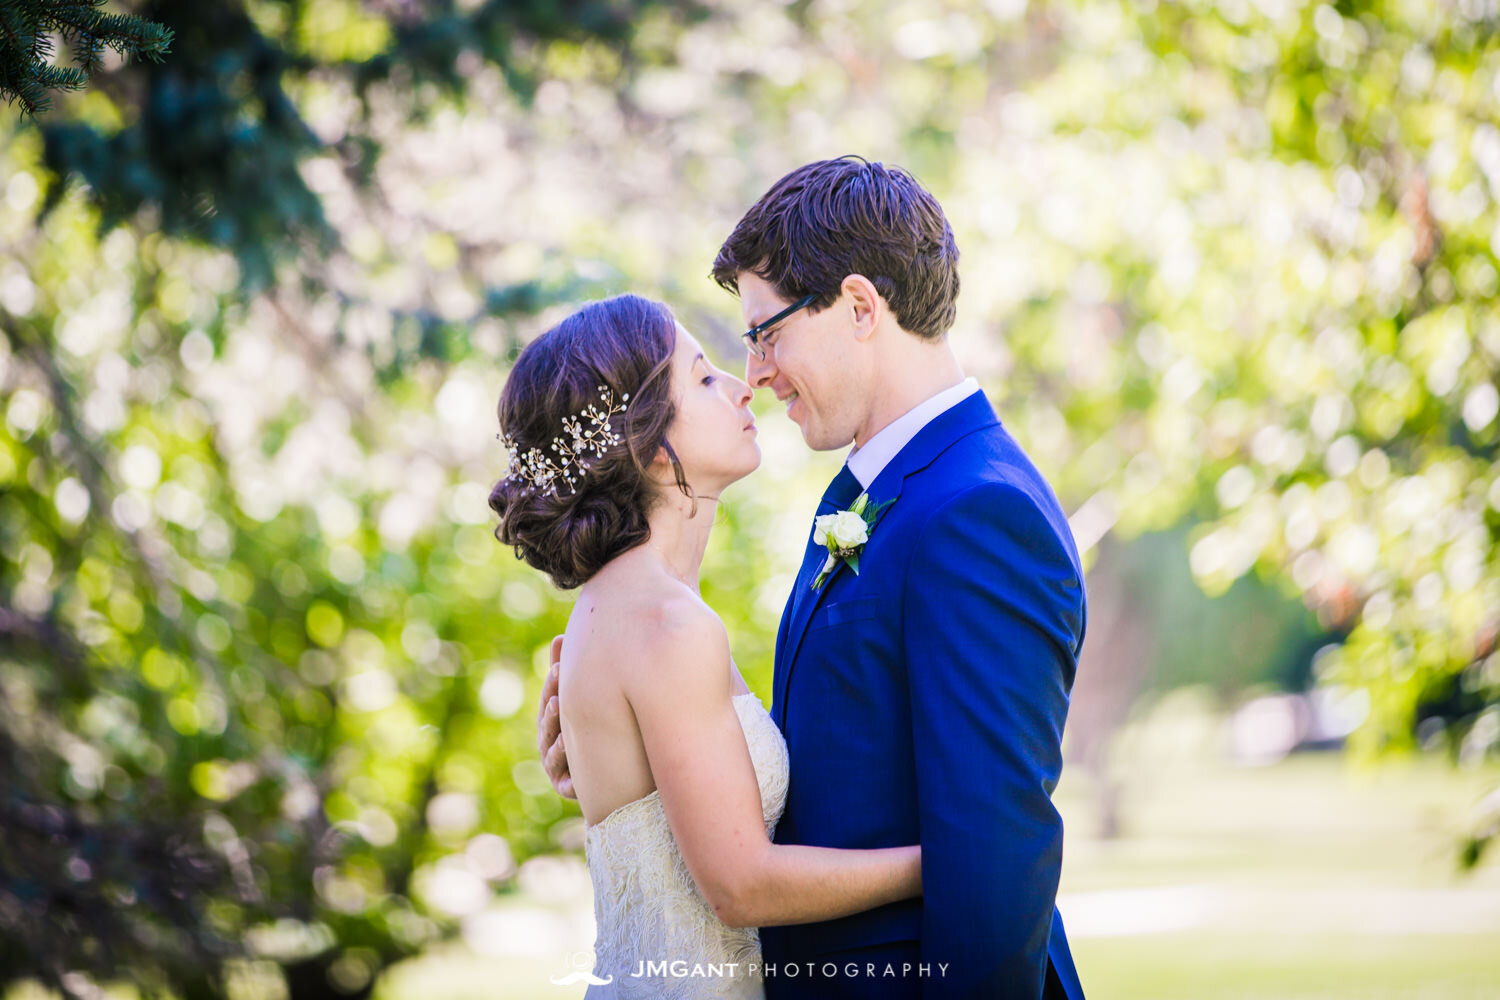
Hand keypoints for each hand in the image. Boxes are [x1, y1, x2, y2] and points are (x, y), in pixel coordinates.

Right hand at [535, 635, 574, 799]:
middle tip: (560, 689)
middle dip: (553, 706)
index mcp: (551, 720)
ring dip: (556, 736)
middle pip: (548, 722)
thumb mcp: (578, 700)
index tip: (562, 667)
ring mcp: (555, 764)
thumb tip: (558, 636)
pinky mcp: (566, 786)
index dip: (553, 683)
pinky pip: (565, 778)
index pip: (550, 698)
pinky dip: (567, 767)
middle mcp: (549, 741)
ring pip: (553, 749)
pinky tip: (572, 749)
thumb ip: (565, 675)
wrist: (609, 776)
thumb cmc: (588, 728)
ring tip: (562, 720)